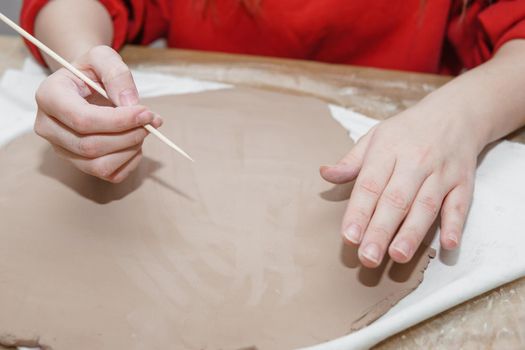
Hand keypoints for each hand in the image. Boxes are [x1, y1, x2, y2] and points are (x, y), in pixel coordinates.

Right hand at [34, 45, 162, 182]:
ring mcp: (61, 149)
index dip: (119, 121)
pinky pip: (108, 174)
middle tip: (150, 121)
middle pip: (90, 146)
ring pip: (99, 165)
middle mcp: (48, 127)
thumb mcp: (103, 57)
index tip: (146, 113)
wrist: (85, 85)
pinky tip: (134, 142)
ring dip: (130, 150)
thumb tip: (130, 104)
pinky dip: (130, 161)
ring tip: (142, 130)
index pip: (82, 120)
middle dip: (128, 136)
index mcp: (49, 97)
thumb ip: (117, 74)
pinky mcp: (78, 164)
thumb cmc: (93, 71)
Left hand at [321, 104, 484, 266]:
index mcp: (387, 151)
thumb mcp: (375, 137)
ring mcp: (441, 173)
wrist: (455, 113)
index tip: (349, 237)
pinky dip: (455, 224)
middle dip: (381, 230)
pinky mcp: (463, 182)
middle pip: (396, 200)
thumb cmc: (408, 131)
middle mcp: (415, 162)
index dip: (359, 212)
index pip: (370, 185)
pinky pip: (460, 205)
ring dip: (412, 232)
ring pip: (426, 205)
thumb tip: (325, 174)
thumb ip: (351, 161)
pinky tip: (448, 244)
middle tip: (368, 257)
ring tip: (398, 256)